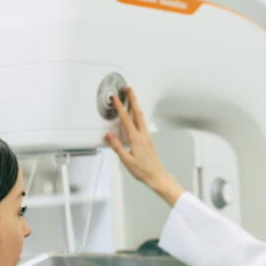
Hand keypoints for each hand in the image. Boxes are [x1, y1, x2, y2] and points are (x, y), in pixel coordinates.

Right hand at [104, 88, 185, 206]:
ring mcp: (147, 137)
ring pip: (141, 117)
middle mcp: (143, 136)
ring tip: (133, 98)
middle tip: (129, 89)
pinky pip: (142, 123)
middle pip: (137, 113)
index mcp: (136, 139)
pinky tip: (136, 117)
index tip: (116, 98)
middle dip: (133, 100)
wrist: (157, 176)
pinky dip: (138, 116)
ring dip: (136, 106)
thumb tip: (108, 136)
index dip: (120, 108)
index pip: (126, 120)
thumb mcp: (126, 161)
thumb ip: (117, 147)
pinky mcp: (148, 140)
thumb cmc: (142, 171)